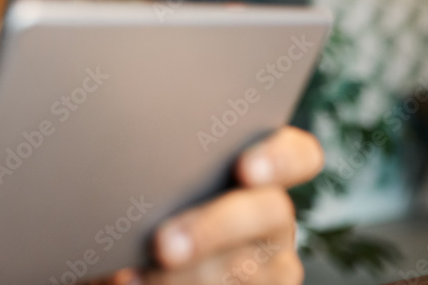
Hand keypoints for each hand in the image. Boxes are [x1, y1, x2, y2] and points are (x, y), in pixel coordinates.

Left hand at [105, 126, 323, 284]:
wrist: (135, 261)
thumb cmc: (142, 206)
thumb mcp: (154, 180)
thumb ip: (161, 166)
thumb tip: (128, 159)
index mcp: (259, 171)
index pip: (299, 156)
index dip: (281, 159)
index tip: (244, 168)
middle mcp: (274, 219)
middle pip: (269, 215)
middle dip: (213, 229)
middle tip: (164, 245)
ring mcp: (271, 267)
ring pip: (246, 270)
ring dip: (188, 274)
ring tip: (138, 275)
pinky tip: (135, 283)